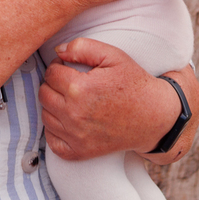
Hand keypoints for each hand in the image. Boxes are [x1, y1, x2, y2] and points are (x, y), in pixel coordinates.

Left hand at [39, 38, 198, 162]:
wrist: (154, 118)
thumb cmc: (134, 84)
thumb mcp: (113, 55)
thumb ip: (82, 47)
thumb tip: (57, 51)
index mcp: (80, 89)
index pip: (50, 73)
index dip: (58, 66)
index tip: (69, 67)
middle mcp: (74, 115)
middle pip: (44, 94)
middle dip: (53, 84)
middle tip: (70, 81)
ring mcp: (76, 136)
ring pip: (45, 115)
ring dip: (53, 104)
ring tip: (71, 99)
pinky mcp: (79, 152)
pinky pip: (51, 140)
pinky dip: (55, 129)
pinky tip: (68, 119)